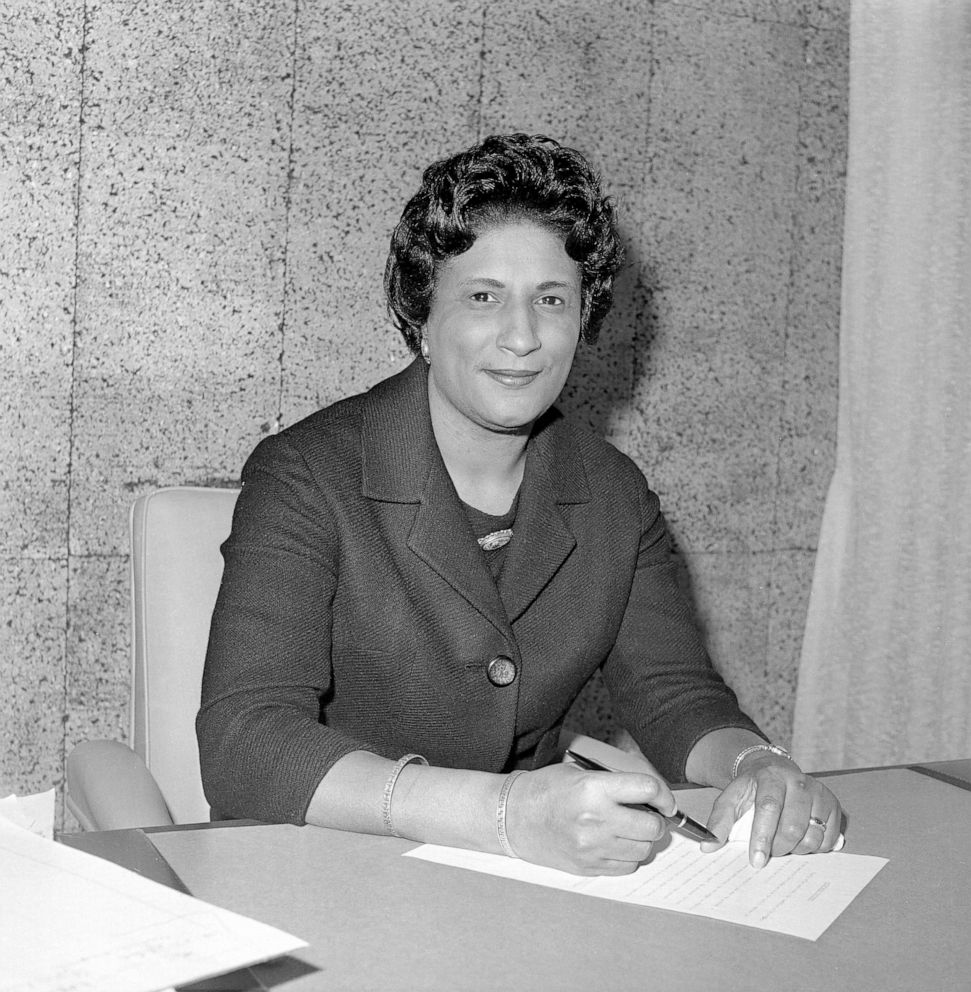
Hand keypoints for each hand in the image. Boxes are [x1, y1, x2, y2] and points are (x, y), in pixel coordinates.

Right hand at [503, 762, 675, 875]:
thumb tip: (650, 794)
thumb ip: (615, 782)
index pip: (647, 790)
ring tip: (629, 829)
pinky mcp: (589, 866)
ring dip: (642, 840)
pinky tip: (616, 844)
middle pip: (652, 826)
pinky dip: (628, 856)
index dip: (663, 795)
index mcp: (594, 788)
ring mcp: (593, 847)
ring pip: (643, 849)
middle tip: (648, 815)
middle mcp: (596, 819)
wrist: (514, 817)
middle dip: (656, 820)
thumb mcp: (580, 773)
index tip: (664, 800)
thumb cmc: (546, 790)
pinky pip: (627, 867)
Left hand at [702, 753, 842, 867]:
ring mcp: (819, 792)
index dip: (762, 837)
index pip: (769, 808)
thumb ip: (718, 821)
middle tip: (768, 853)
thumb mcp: (731, 798)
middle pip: (793, 827)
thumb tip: (707, 847)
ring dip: (796, 849)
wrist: (774, 771)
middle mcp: (799, 782)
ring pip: (813, 836)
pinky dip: (814, 848)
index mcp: (771, 777)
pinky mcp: (833, 805)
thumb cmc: (752, 789)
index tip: (756, 861)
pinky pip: (828, 840)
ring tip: (783, 843)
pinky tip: (800, 839)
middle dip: (778, 848)